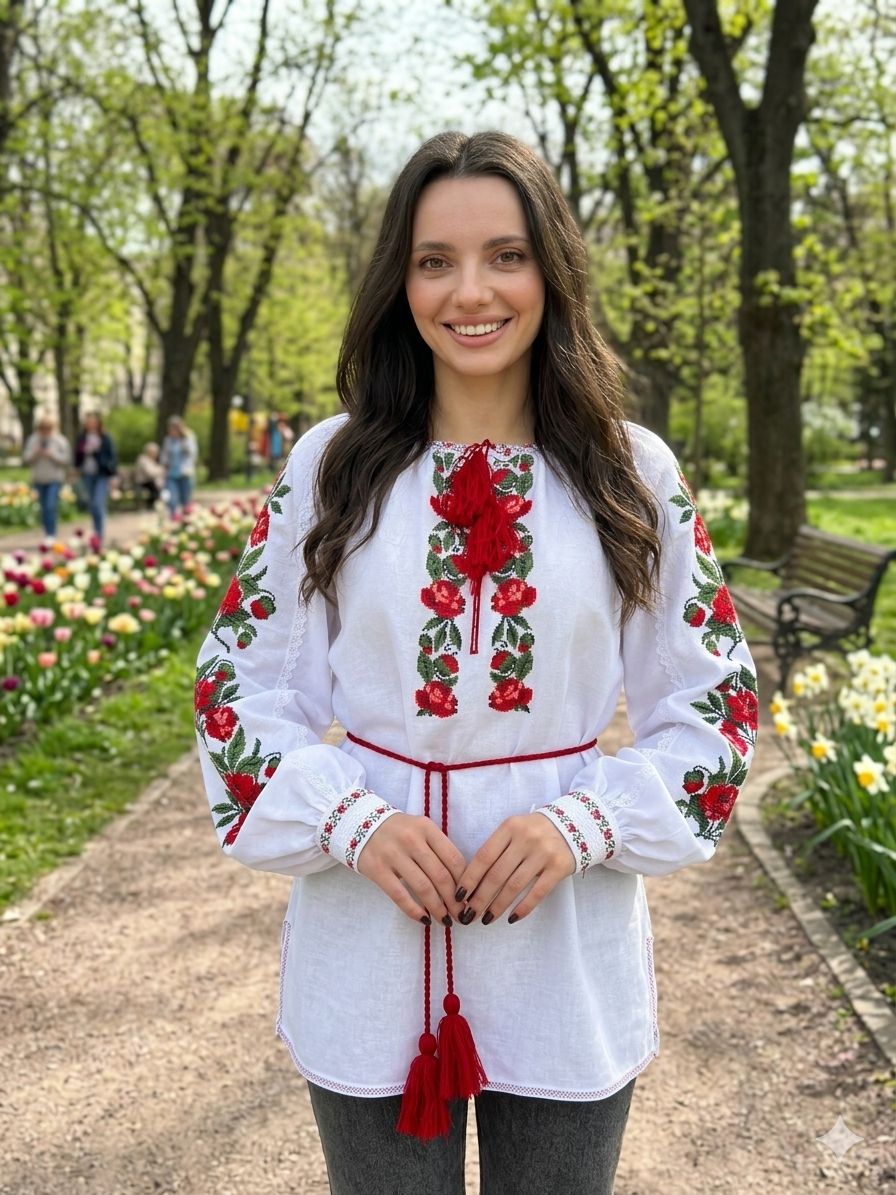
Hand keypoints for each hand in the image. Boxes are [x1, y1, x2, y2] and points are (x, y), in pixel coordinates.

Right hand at [357, 812, 466, 926]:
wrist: (360, 824)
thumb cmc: (399, 832)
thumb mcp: (420, 831)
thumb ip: (438, 850)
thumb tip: (461, 883)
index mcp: (427, 828)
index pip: (453, 858)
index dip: (465, 882)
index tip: (469, 898)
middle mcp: (411, 839)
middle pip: (440, 875)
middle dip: (454, 900)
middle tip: (461, 915)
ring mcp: (393, 854)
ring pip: (423, 887)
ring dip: (437, 908)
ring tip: (445, 920)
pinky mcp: (377, 869)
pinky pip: (399, 895)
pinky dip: (414, 910)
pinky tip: (424, 919)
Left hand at [455, 813, 574, 925]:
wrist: (573, 825)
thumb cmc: (534, 831)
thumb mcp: (513, 831)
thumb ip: (496, 850)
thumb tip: (472, 883)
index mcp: (509, 827)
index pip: (484, 856)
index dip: (469, 878)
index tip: (458, 896)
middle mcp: (525, 839)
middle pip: (496, 874)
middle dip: (479, 898)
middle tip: (468, 915)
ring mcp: (543, 853)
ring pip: (514, 886)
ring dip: (497, 906)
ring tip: (486, 919)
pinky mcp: (558, 867)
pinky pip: (538, 892)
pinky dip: (523, 908)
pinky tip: (511, 918)